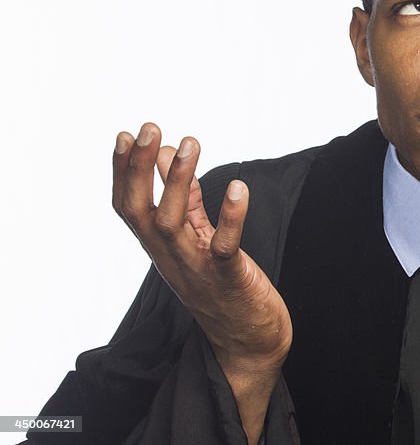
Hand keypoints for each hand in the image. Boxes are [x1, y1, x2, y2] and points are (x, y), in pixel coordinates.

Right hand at [112, 123, 291, 442]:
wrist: (248, 339)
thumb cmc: (222, 284)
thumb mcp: (196, 237)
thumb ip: (184, 199)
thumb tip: (168, 156)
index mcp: (161, 246)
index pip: (129, 206)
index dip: (123, 172)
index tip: (128, 133)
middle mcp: (170, 257)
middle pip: (140, 211)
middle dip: (139, 168)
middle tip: (152, 127)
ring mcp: (197, 268)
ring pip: (172, 223)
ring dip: (177, 181)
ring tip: (190, 143)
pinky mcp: (229, 279)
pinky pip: (225, 246)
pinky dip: (232, 216)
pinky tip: (239, 187)